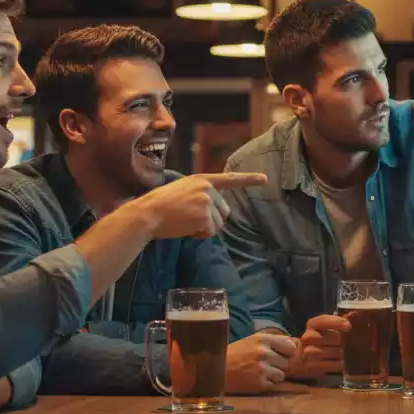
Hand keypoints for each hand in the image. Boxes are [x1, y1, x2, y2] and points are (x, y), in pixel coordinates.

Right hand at [129, 172, 267, 239]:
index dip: (248, 179)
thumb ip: (200, 194)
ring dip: (205, 228)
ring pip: (219, 223)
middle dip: (211, 219)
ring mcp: (208, 201)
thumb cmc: (160, 205)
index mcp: (202, 179)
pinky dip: (200, 235)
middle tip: (189, 218)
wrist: (149, 213)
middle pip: (224, 211)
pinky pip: (211, 232)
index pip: (229, 179)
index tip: (265, 179)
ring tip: (185, 222)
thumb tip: (215, 211)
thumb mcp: (182, 190)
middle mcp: (208, 188)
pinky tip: (186, 228)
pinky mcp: (205, 216)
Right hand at [225, 332, 298, 392]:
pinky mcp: (259, 383)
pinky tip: (254, 379)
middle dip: (278, 365)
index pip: (290, 346)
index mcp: (263, 339)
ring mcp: (262, 369)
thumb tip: (294, 345)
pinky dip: (266, 384)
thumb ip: (273, 342)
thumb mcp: (252, 340)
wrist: (217, 370)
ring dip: (273, 376)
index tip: (279, 354)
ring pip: (282, 375)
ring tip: (258, 373)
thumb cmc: (236, 354)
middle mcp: (264, 352)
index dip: (286, 352)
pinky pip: (274, 385)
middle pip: (287, 362)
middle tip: (263, 365)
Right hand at [286, 314, 349, 379]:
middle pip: (335, 338)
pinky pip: (335, 365)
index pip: (323, 321)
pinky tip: (336, 363)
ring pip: (337, 352)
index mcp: (312, 325)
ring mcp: (309, 354)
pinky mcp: (313, 368)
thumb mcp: (324, 329)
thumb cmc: (319, 342)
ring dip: (341, 354)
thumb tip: (355, 314)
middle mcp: (307, 338)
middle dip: (341, 342)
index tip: (348, 326)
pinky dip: (339, 364)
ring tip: (337, 355)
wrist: (301, 360)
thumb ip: (337, 322)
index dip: (336, 322)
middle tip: (339, 345)